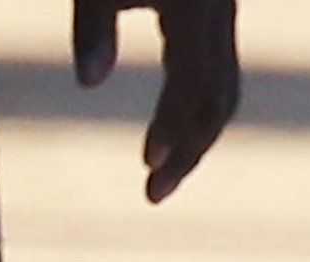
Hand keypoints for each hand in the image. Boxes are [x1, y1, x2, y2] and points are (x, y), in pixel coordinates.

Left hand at [72, 0, 239, 202]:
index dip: (175, 127)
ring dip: (192, 137)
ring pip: (221, 88)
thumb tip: (89, 85)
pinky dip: (192, 111)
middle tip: (153, 194)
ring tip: (156, 175)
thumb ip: (93, 25)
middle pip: (218, 98)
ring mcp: (219, 14)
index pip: (195, 83)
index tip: (148, 165)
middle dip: (190, 149)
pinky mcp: (211, 16)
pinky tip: (164, 135)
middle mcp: (217, 13)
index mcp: (194, 8)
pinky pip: (213, 74)